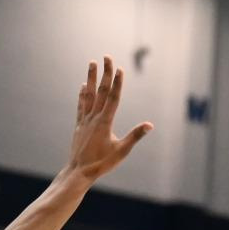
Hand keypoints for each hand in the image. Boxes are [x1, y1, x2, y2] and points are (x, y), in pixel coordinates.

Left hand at [66, 56, 153, 181]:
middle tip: (106, 57)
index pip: (113, 98)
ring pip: (89, 95)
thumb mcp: (121, 151)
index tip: (119, 68)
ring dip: (91, 78)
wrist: (79, 172)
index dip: (117, 83)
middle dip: (105, 73)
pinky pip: (81, 106)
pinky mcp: (79, 126)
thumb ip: (135, 136)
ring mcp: (85, 120)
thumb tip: (150, 125)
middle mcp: (94, 118)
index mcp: (105, 122)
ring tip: (92, 63)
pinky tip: (83, 86)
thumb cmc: (102, 163)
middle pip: (101, 91)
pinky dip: (83, 95)